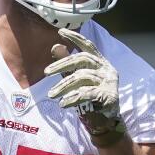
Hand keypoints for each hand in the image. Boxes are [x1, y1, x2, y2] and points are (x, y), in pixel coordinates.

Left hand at [45, 28, 125, 144]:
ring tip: (51, 95)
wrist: (105, 122)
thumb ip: (67, 65)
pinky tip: (63, 104)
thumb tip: (55, 46)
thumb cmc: (89, 99)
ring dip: (63, 86)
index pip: (88, 46)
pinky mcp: (109, 96)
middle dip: (62, 64)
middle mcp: (106, 69)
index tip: (60, 32)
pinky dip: (73, 98)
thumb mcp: (76, 80)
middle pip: (82, 59)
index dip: (75, 38)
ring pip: (82, 77)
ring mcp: (109, 82)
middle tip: (46, 73)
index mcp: (100, 63)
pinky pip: (87, 93)